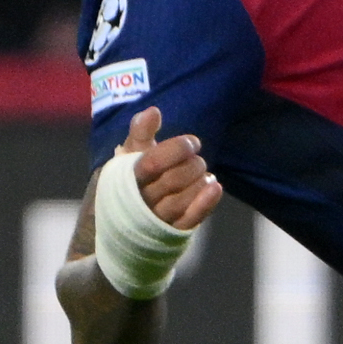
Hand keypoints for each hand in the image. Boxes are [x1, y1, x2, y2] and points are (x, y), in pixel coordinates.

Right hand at [124, 107, 220, 234]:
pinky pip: (189, 220)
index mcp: (128, 177)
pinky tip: (216, 187)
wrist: (126, 219)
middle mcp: (140, 201)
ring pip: (181, 201)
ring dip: (199, 182)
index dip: (178, 149)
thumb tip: (152, 111)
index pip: (153, 162)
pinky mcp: (171, 232)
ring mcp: (155, 219)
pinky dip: (205, 203)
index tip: (193, 143)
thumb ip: (142, 132)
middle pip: (172, 180)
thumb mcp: (133, 154)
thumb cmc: (134, 179)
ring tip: (204, 174)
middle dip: (192, 165)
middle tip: (198, 160)